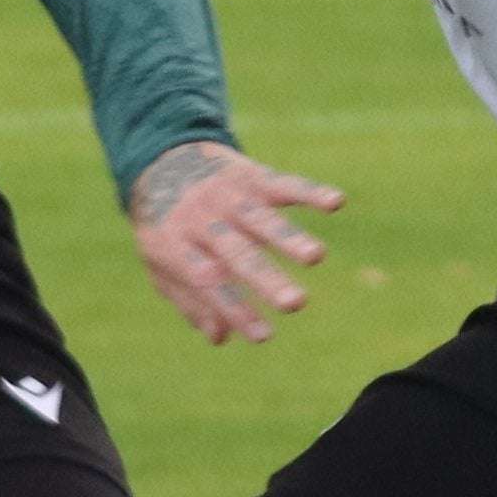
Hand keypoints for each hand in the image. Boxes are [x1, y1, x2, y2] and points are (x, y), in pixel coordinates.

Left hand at [126, 137, 343, 345]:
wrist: (160, 159)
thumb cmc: (164, 224)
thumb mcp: (160, 263)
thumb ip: (189, 300)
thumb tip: (221, 337)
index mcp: (174, 244)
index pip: (206, 281)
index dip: (234, 309)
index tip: (263, 336)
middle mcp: (201, 218)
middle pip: (236, 251)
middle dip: (266, 278)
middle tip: (294, 303)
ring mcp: (228, 195)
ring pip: (260, 218)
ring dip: (288, 237)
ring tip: (316, 257)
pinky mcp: (252, 175)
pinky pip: (282, 183)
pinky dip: (309, 191)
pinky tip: (336, 202)